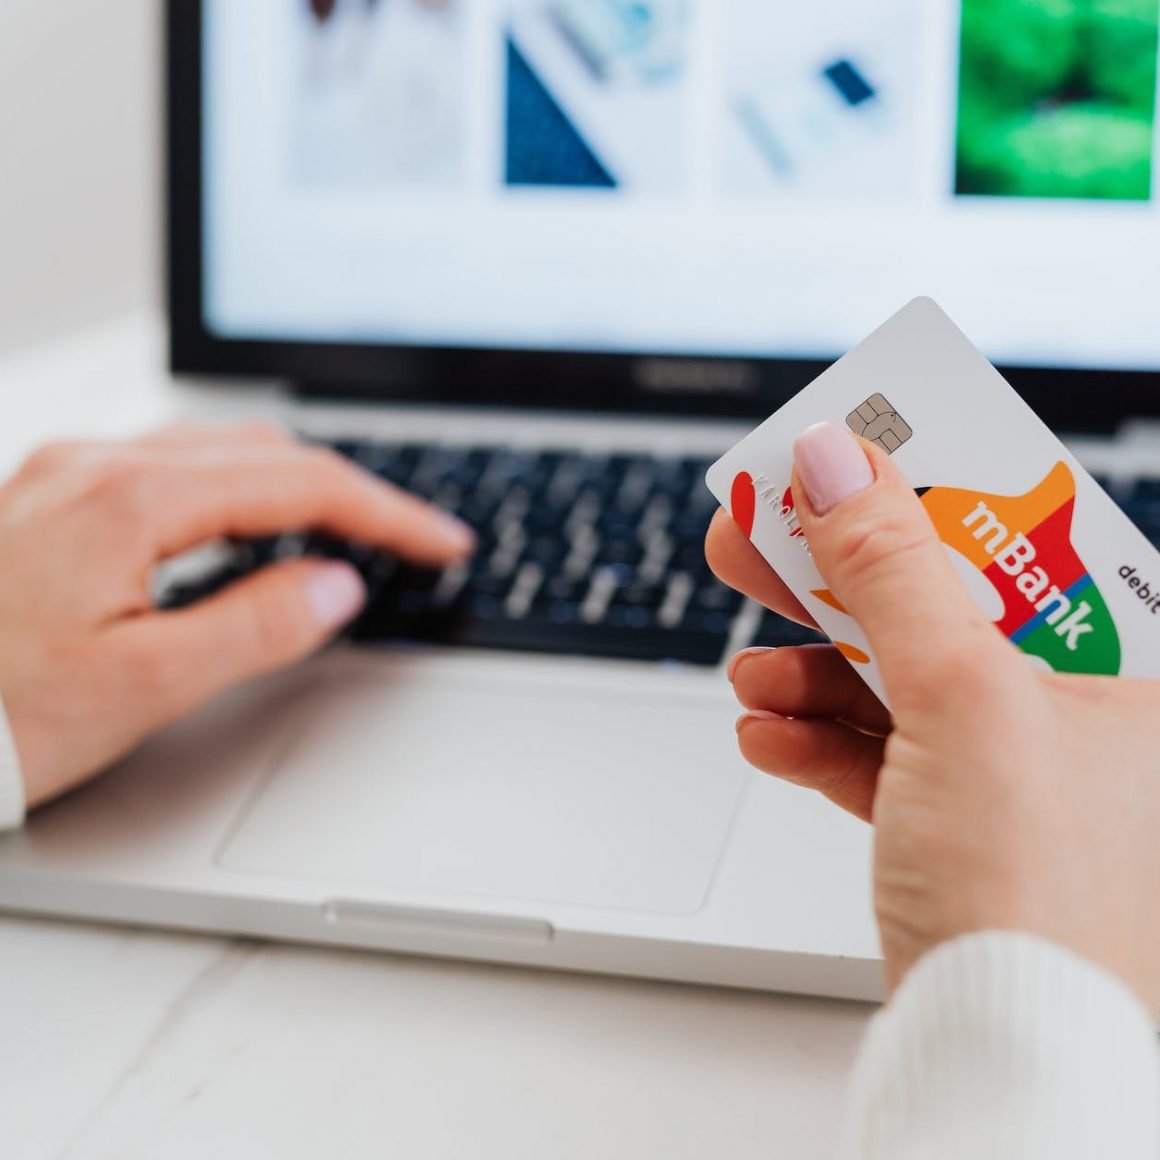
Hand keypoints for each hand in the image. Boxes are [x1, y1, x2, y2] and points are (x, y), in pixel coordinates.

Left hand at [0, 423, 473, 809]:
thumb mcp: (140, 687)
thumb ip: (255, 626)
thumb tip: (337, 585)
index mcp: (127, 502)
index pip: (300, 484)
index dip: (389, 514)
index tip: (444, 543)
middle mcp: (96, 467)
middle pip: (265, 450)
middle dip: (352, 491)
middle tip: (411, 541)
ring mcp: (67, 476)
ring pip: (218, 452)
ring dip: (297, 485)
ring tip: (349, 533)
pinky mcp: (50, 498)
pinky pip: (172, 469)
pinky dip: (240, 491)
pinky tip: (252, 528)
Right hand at [707, 421, 1159, 1009]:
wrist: (995, 1054)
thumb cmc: (1035, 896)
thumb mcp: (961, 697)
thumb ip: (893, 568)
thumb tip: (838, 465)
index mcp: (1133, 669)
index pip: (1029, 536)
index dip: (934, 483)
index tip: (852, 452)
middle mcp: (1086, 713)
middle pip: (945, 600)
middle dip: (843, 575)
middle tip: (766, 532)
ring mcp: (1017, 768)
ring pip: (899, 677)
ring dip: (812, 671)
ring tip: (752, 672)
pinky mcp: (957, 818)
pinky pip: (880, 751)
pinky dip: (818, 739)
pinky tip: (768, 736)